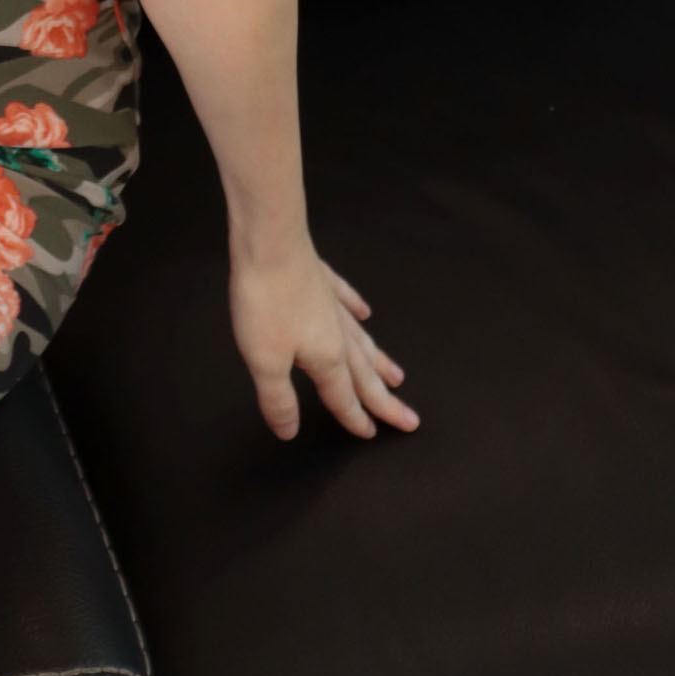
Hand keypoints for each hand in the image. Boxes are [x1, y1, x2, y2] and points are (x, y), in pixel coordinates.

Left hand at [229, 237, 419, 440]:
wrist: (268, 241)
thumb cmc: (265, 301)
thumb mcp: (264, 361)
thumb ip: (278, 399)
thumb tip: (290, 432)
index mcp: (327, 357)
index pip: (343, 396)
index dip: (354, 418)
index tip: (371, 433)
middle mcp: (336, 332)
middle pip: (364, 374)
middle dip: (384, 400)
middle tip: (410, 419)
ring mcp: (330, 303)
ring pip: (361, 340)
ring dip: (378, 361)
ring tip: (396, 376)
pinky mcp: (320, 278)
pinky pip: (345, 298)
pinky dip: (356, 307)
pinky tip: (365, 311)